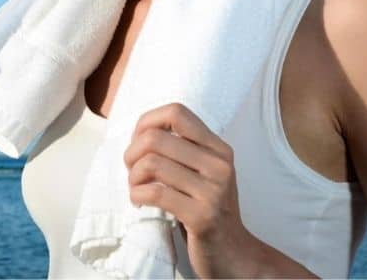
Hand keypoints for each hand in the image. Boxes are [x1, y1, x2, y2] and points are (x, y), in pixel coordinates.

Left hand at [123, 102, 262, 278]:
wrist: (234, 254)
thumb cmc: (207, 209)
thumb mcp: (203, 173)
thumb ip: (182, 150)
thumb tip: (139, 132)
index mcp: (219, 149)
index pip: (176, 112)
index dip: (147, 122)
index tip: (138, 142)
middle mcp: (220, 165)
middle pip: (155, 138)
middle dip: (132, 154)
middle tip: (132, 171)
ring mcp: (213, 191)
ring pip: (151, 164)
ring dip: (133, 177)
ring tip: (136, 188)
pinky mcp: (202, 216)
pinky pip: (155, 193)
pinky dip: (137, 195)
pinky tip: (139, 201)